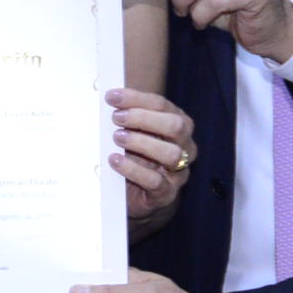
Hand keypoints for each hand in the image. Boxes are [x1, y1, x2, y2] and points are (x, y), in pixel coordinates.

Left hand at [109, 87, 196, 227]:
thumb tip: (107, 99)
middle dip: (144, 118)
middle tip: (116, 118)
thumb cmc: (134, 157)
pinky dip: (134, 169)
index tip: (111, 97)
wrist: (135, 196)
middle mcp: (185, 146)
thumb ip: (125, 118)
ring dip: (142, 143)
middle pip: (176, 126)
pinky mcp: (167, 193)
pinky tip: (116, 161)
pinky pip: (156, 181)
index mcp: (177, 124)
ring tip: (117, 138)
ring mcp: (179, 171)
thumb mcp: (132, 134)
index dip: (137, 99)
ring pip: (172, 154)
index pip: (162, 105)